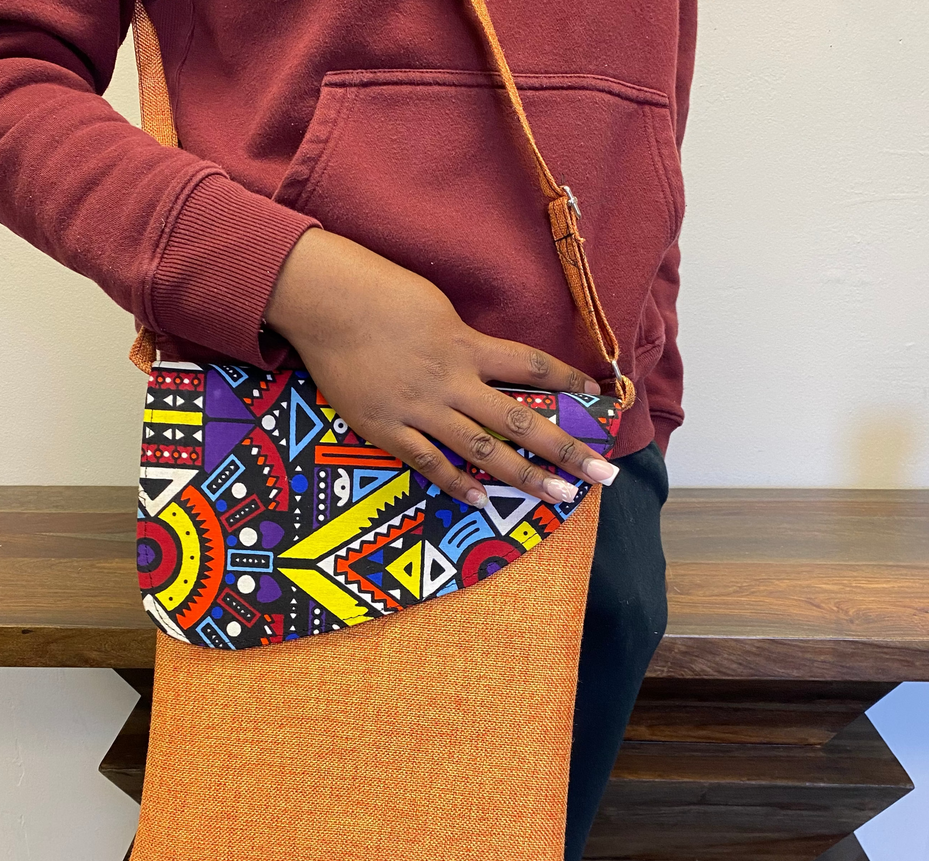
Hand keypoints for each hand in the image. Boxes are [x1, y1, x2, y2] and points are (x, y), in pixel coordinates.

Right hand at [264, 229, 618, 506]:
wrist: (325, 302)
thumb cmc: (377, 292)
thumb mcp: (434, 305)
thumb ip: (461, 337)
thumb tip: (482, 357)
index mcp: (466, 344)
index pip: (530, 365)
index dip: (567, 382)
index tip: (598, 397)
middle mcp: (452, 380)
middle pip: (520, 420)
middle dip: (566, 448)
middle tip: (604, 473)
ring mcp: (420, 408)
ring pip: (482, 449)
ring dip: (524, 475)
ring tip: (559, 495)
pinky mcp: (387, 427)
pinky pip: (428, 461)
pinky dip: (457, 481)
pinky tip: (482, 498)